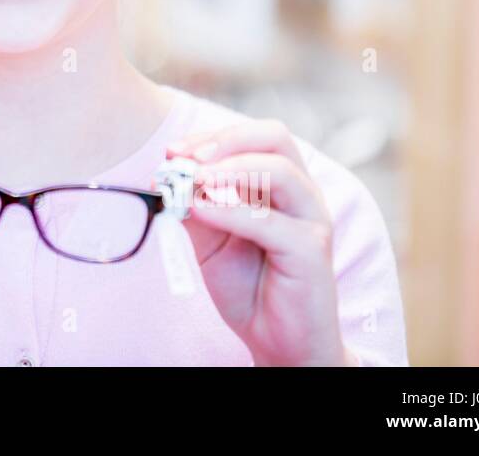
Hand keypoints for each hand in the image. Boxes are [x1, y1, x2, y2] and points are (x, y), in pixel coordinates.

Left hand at [162, 119, 351, 365]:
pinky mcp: (311, 250)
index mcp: (281, 184)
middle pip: (275, 137)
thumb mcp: (209, 241)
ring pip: (279, 171)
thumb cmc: (248, 286)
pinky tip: (199, 210)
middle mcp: (302, 193)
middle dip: (226, 140)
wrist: (279, 342)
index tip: (173, 151)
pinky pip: (269, 221)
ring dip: (229, 168)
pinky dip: (230, 211)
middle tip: (186, 157)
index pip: (253, 137)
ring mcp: (311, 219)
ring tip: (192, 179)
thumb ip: (193, 207)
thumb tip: (166, 178)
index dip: (211, 137)